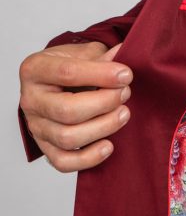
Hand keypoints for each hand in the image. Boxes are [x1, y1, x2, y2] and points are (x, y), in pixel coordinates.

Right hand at [19, 41, 132, 171]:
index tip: (126, 75)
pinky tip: (109, 145)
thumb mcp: (84, 53)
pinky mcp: (44, 147)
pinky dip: (88, 158)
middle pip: (67, 110)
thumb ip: (102, 57)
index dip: (101, 75)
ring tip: (124, 113)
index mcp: (35, 69)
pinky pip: (63, 162)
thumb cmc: (71, 65)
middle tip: (125, 94)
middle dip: (104, 103)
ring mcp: (35, 125)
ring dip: (103, 127)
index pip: (67, 73)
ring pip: (67, 138)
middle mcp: (30, 99)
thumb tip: (124, 53)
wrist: (57, 82)